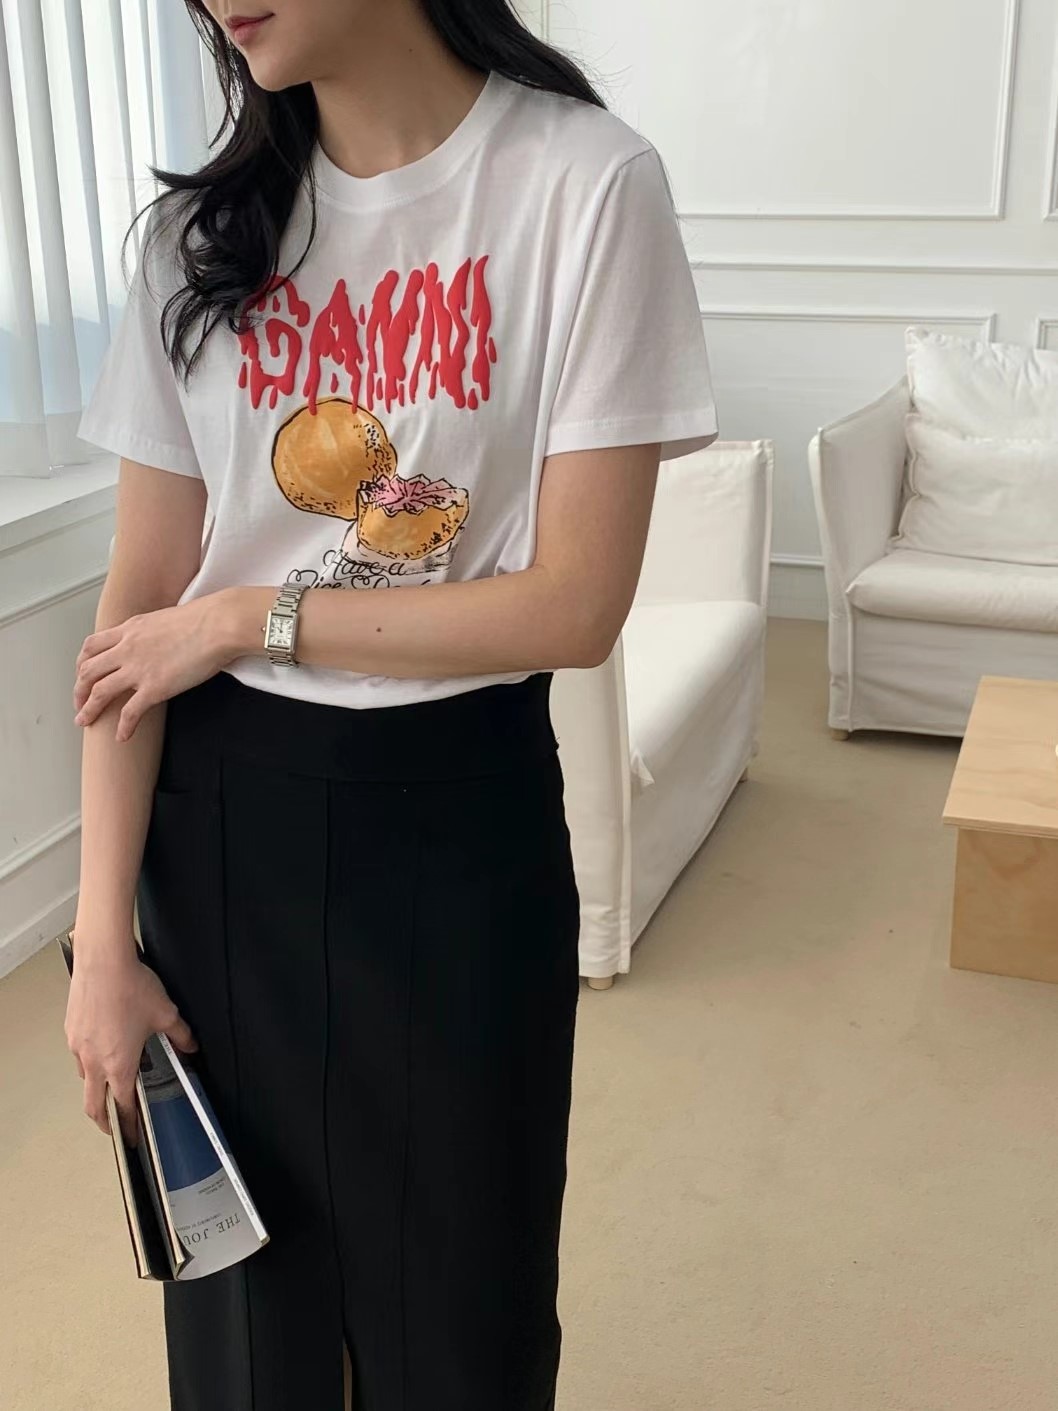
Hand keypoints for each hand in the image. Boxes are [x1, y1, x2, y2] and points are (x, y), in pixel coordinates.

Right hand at [65, 942, 198, 1146]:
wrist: (104, 962)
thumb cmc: (133, 988)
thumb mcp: (166, 1014)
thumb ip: (181, 1036)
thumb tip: (191, 1046)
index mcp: (119, 1065)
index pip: (122, 1106)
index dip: (129, 1125)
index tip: (132, 1137)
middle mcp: (93, 1062)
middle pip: (93, 1104)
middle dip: (104, 1120)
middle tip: (114, 1126)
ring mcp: (78, 1047)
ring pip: (84, 1078)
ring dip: (96, 1087)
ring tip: (110, 1084)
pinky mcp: (71, 1030)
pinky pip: (78, 1055)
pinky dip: (88, 1061)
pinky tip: (101, 1048)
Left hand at [73, 595, 234, 740]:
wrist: (219, 624)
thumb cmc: (205, 618)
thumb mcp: (166, 618)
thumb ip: (153, 632)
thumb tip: (157, 642)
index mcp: (130, 629)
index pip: (92, 646)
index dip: (82, 664)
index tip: (82, 675)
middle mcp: (127, 648)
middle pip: (88, 670)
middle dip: (79, 690)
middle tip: (79, 703)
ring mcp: (138, 669)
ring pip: (99, 692)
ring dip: (88, 710)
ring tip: (85, 721)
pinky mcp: (155, 687)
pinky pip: (130, 712)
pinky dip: (123, 727)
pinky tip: (122, 737)